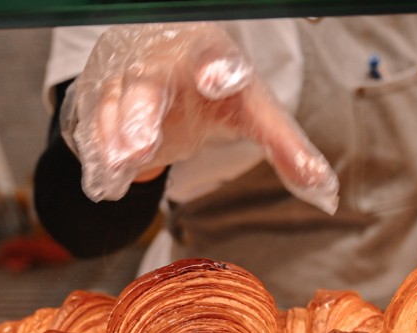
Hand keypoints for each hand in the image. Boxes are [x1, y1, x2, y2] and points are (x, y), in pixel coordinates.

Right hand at [63, 23, 338, 212]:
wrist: (166, 71)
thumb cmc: (215, 92)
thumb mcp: (255, 113)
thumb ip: (288, 150)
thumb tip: (326, 195)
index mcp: (210, 53)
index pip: (215, 57)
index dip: (217, 69)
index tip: (220, 81)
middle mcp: (163, 60)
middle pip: (149, 81)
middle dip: (142, 113)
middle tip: (141, 147)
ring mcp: (125, 77)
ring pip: (113, 102)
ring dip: (112, 137)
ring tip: (119, 168)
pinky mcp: (98, 97)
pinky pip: (90, 123)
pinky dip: (95, 152)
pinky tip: (103, 179)